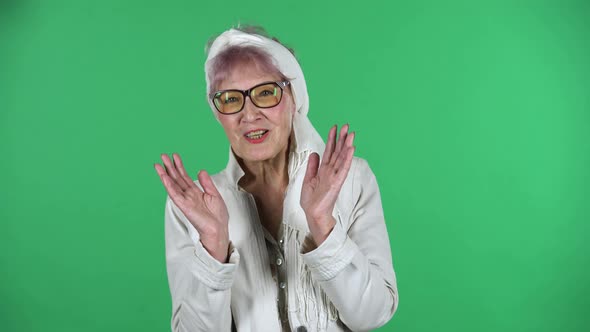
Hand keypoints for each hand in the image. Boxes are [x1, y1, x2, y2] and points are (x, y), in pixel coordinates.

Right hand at [154, 153, 229, 262]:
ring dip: (165, 175)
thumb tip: (200, 170)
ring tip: (158, 165)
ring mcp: (185, 200)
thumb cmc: (217, 216)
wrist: (219, 228)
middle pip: (176, 178)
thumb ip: (206, 183)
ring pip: (173, 185)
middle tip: (163, 155)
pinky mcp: (184, 206)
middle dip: (170, 167)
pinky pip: (175, 195)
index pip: (184, 177)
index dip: (179, 166)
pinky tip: (164, 178)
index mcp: (195, 192)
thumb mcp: (214, 194)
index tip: (174, 156)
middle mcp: (188, 195)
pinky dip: (169, 186)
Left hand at [300, 124, 354, 245]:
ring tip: (351, 134)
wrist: (312, 214)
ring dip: (347, 146)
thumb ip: (312, 166)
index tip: (334, 127)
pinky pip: (343, 169)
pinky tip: (351, 150)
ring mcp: (334, 176)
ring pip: (342, 158)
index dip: (332, 139)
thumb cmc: (311, 200)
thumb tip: (315, 153)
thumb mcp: (308, 179)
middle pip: (337, 152)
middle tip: (346, 125)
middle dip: (341, 139)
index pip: (329, 151)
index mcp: (324, 170)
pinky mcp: (336, 183)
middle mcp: (330, 171)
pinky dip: (347, 159)